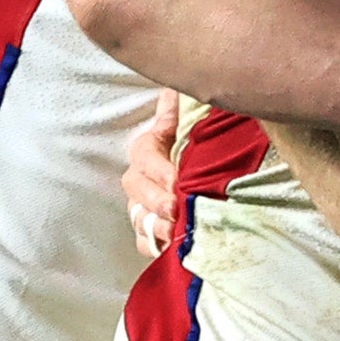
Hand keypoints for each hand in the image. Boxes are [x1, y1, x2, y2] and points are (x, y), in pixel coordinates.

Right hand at [122, 89, 186, 251]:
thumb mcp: (189, 125)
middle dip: (156, 200)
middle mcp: (139, 179)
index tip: (175, 179)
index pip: (144, 156)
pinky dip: (155, 247)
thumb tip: (172, 91)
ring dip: (155, 226)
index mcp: (148, 150)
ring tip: (173, 231)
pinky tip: (170, 249)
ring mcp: (142, 206)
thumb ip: (178, 112)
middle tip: (175, 208)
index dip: (158, 169)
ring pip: (138, 217)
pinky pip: (144, 242)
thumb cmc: (195, 146)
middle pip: (137, 190)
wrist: (203, 171)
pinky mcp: (150, 231)